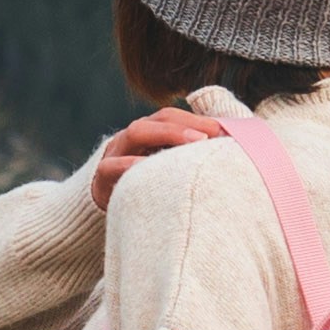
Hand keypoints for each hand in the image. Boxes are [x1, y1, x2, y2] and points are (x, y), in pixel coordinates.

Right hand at [95, 107, 218, 212]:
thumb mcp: (166, 172)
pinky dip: (132, 165)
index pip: (171, 117)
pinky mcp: (102, 178)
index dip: (196, 119)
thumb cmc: (147, 192)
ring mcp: (115, 154)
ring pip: (136, 133)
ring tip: (194, 143)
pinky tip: (154, 169)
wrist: (107, 212)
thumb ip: (188, 160)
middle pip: (157, 120)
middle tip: (211, 136)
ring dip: (166, 135)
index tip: (224, 130)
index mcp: (148, 134)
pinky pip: (113, 166)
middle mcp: (132, 139)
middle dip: (185, 125)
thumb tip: (227, 153)